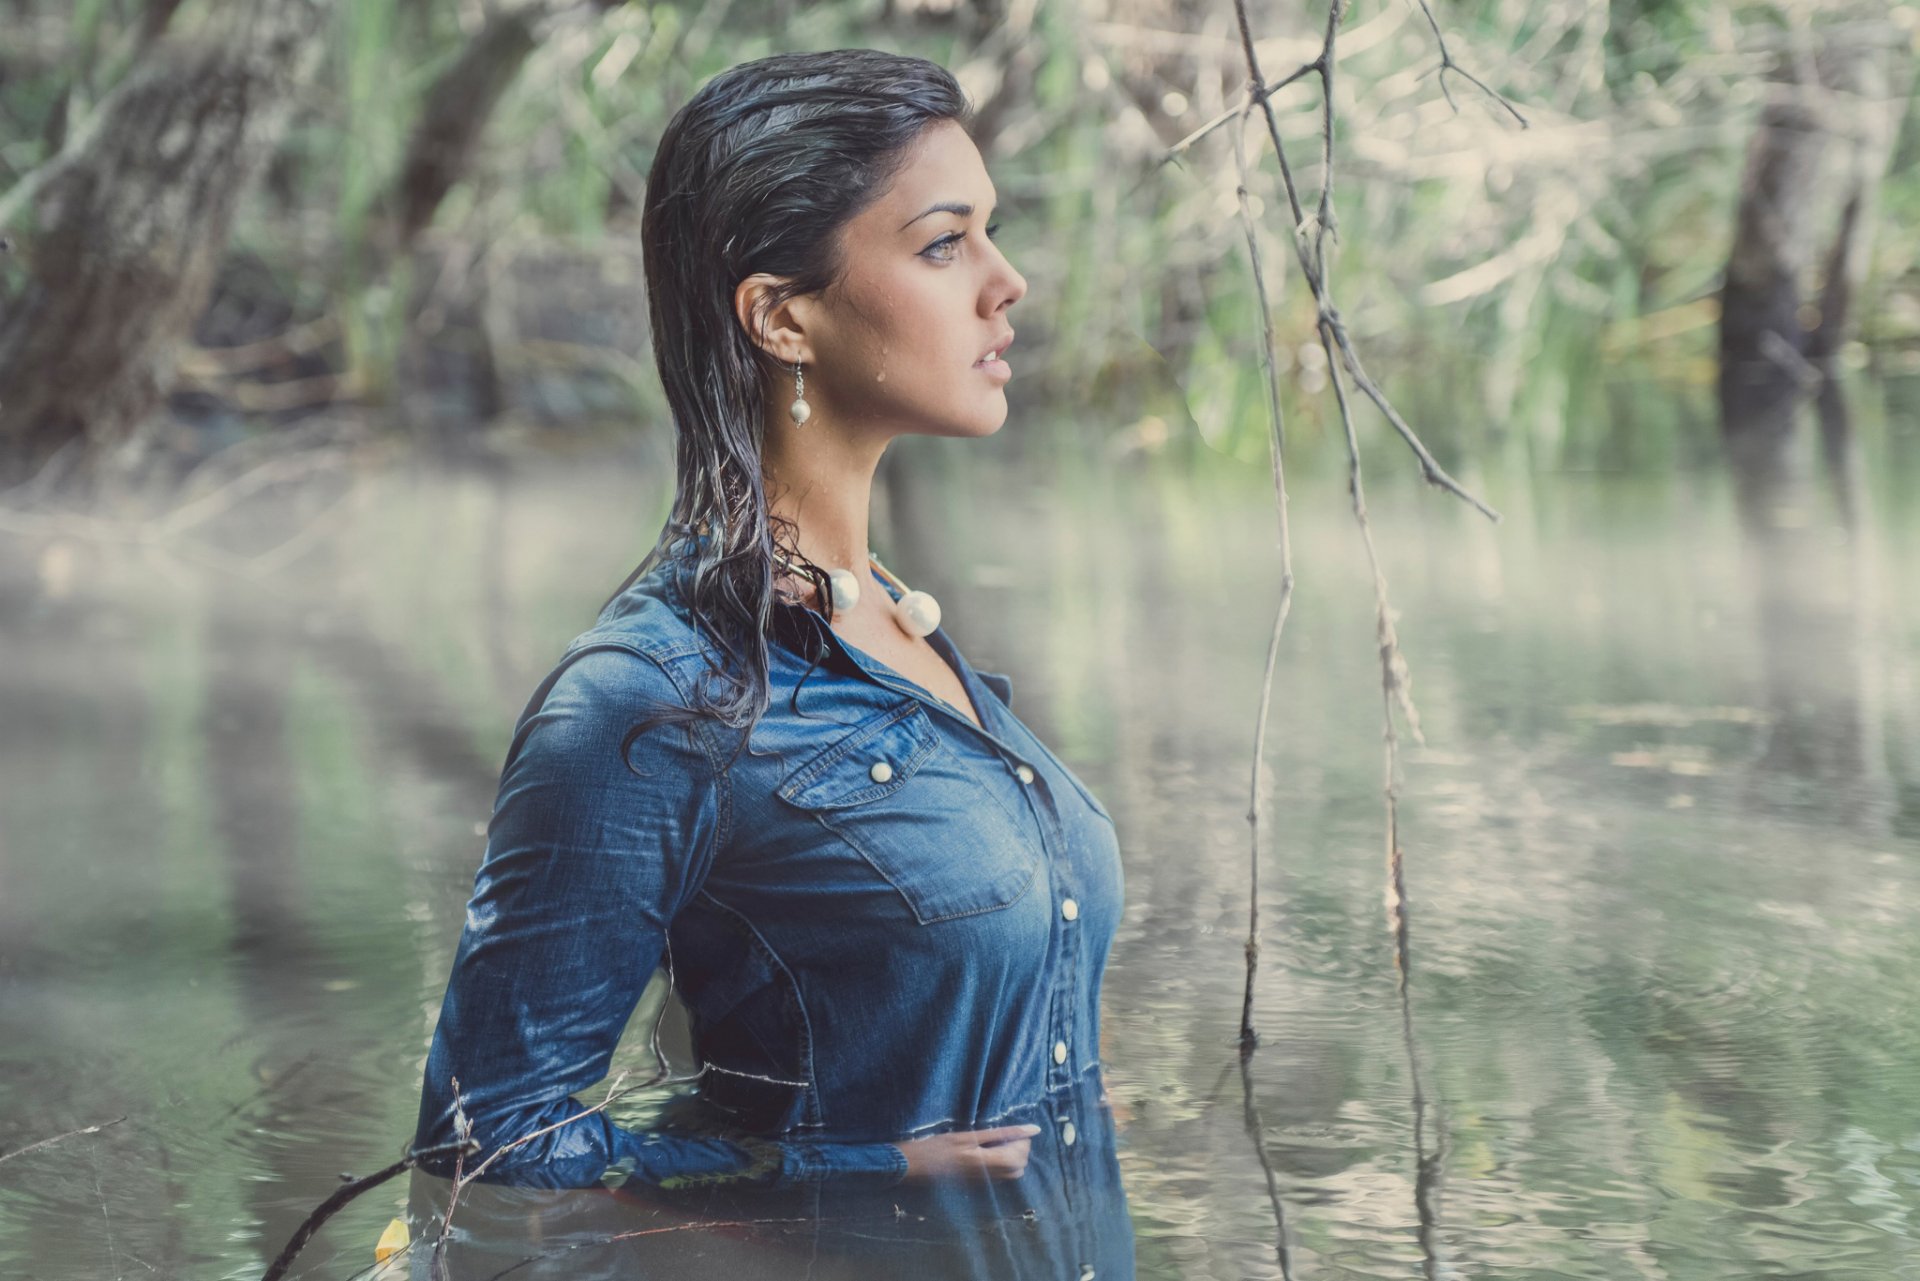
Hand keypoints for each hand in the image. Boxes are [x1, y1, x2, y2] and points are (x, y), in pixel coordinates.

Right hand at [891, 1123, 1041, 1181]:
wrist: (914, 1167)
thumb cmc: (937, 1146)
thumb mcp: (967, 1135)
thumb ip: (999, 1134)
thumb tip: (1030, 1130)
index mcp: (986, 1162)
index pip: (1020, 1155)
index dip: (1022, 1140)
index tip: (1013, 1129)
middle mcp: (988, 1177)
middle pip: (1020, 1165)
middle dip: (1019, 1148)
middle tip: (1006, 1134)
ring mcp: (983, 1184)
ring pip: (1013, 1173)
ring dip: (1012, 1156)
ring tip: (998, 1142)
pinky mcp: (978, 1186)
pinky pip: (1001, 1177)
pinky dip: (1004, 1163)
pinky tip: (990, 1152)